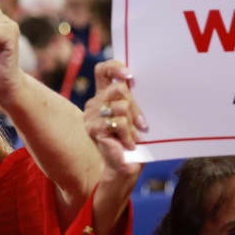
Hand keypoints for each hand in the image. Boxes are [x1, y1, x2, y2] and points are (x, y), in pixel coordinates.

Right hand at [84, 60, 147, 179]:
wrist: (125, 167)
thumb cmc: (134, 141)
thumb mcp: (134, 116)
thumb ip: (132, 100)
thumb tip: (136, 83)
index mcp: (103, 96)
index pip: (102, 70)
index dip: (115, 67)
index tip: (130, 76)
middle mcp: (95, 103)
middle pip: (118, 89)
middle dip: (135, 106)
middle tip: (142, 124)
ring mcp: (92, 116)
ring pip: (121, 106)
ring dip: (133, 123)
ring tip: (135, 136)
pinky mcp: (94, 129)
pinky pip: (118, 122)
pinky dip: (129, 134)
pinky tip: (130, 144)